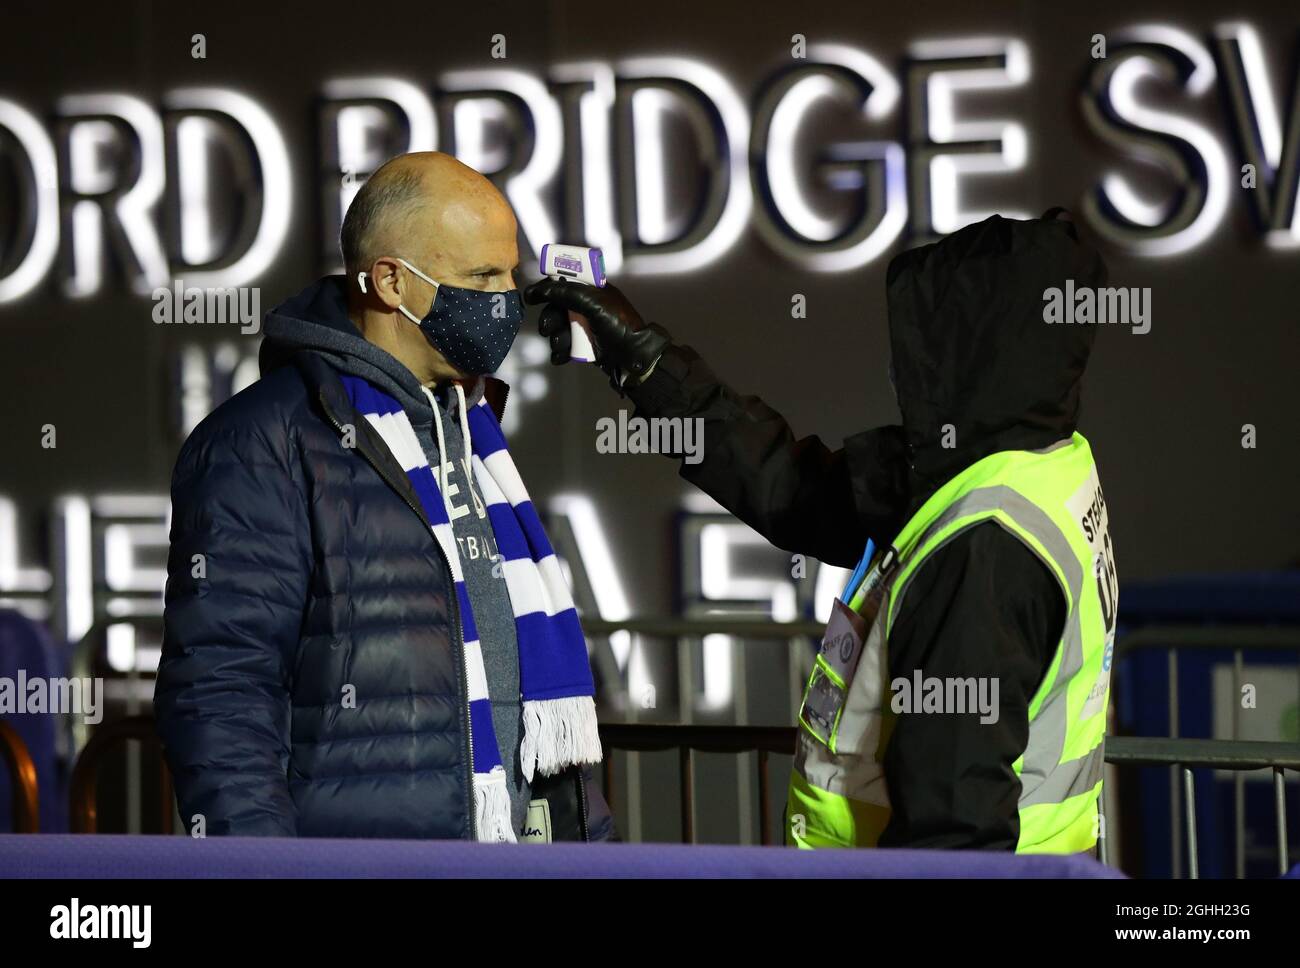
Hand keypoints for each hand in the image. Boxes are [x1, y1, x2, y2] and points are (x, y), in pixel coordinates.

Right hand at [524, 278, 670, 389]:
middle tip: (546, 328)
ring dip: (555, 337)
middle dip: (549, 318)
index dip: (547, 287)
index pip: (563, 281)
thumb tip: (540, 289)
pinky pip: (563, 346)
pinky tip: (562, 356)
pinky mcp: (584, 345)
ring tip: (561, 344)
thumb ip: (567, 292)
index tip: (532, 297)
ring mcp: (585, 326)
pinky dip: (560, 352)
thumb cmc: (619, 325)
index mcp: (592, 289)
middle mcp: (586, 306)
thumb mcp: (593, 303)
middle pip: (556, 307)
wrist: (633, 357)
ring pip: (557, 328)